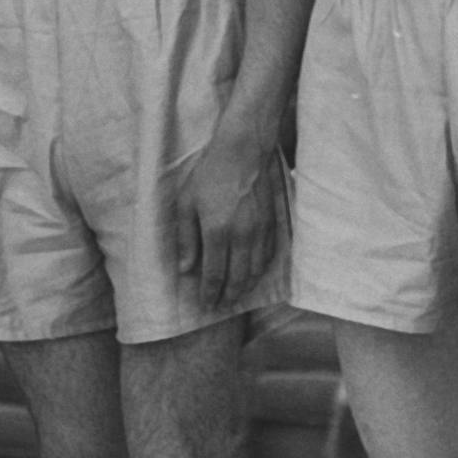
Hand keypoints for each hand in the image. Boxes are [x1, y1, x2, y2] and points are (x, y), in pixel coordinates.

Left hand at [175, 129, 283, 311]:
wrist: (244, 150)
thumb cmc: (210, 173)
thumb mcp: (187, 203)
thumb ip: (186, 238)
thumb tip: (185, 269)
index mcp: (217, 232)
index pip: (215, 275)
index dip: (210, 294)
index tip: (206, 305)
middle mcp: (242, 236)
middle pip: (238, 278)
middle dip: (229, 296)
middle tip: (221, 306)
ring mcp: (260, 231)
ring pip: (256, 270)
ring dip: (246, 286)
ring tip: (237, 294)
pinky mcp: (272, 223)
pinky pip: (269, 255)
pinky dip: (261, 270)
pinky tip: (254, 273)